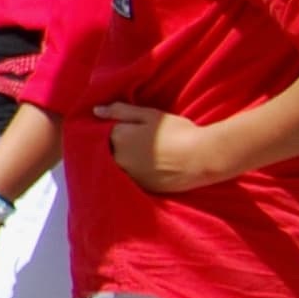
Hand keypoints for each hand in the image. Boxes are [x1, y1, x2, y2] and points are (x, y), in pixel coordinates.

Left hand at [97, 101, 231, 193]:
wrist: (202, 158)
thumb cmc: (177, 132)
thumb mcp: (149, 115)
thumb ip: (120, 111)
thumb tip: (96, 111)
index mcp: (117, 138)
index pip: (100, 133)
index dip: (111, 130)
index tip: (124, 128)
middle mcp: (118, 158)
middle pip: (107, 151)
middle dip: (114, 146)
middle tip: (136, 141)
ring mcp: (128, 175)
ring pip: (117, 165)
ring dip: (123, 160)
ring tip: (142, 154)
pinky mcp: (140, 187)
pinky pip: (129, 177)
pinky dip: (133, 171)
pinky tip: (147, 166)